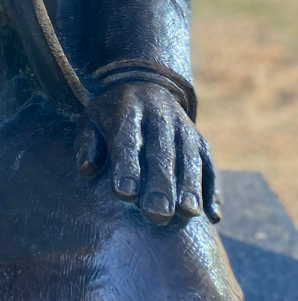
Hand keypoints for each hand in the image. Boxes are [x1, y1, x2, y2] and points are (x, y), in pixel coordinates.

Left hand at [75, 81, 219, 225]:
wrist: (145, 86)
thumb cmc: (111, 115)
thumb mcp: (91, 120)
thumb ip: (87, 144)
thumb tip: (87, 169)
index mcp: (128, 111)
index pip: (126, 140)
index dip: (126, 166)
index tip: (124, 193)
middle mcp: (159, 117)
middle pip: (162, 152)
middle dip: (160, 184)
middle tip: (157, 214)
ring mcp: (184, 128)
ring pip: (190, 158)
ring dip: (190, 186)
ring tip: (187, 213)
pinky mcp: (201, 141)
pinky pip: (210, 165)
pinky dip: (213, 189)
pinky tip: (213, 215)